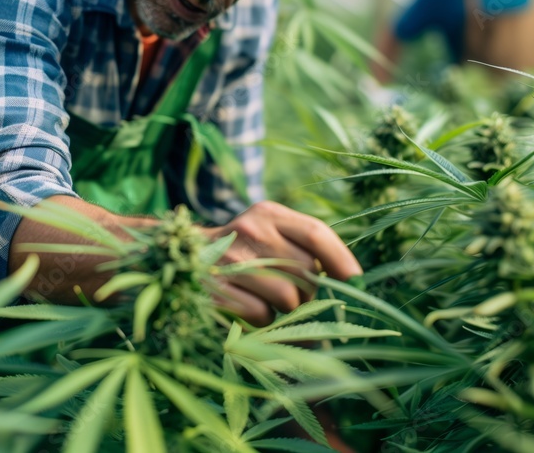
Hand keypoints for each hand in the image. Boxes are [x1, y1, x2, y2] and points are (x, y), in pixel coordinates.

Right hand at [205, 201, 360, 326]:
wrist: (178, 257)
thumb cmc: (239, 251)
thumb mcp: (267, 233)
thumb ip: (302, 246)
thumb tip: (351, 281)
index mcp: (267, 214)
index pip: (315, 233)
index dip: (341, 260)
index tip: (356, 280)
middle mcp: (250, 231)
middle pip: (305, 272)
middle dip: (307, 291)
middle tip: (291, 294)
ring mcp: (231, 261)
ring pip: (288, 297)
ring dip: (286, 308)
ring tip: (267, 300)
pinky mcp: (217, 291)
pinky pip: (262, 314)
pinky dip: (262, 319)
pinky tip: (248, 307)